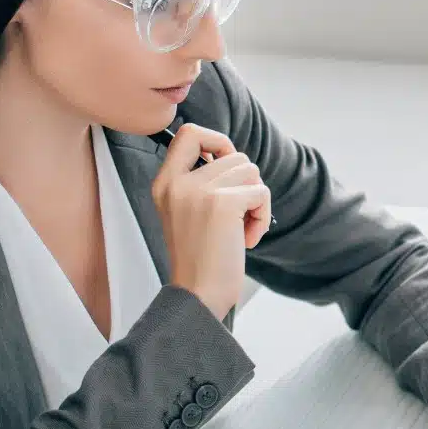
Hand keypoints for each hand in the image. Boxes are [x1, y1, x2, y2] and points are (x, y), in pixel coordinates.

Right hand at [152, 122, 271, 319]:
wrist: (197, 296)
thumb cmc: (199, 260)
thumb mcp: (186, 213)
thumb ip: (201, 183)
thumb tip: (236, 159)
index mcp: (165, 183)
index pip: (190, 132)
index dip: (217, 142)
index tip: (225, 167)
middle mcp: (178, 183)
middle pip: (235, 155)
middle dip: (246, 184)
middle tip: (237, 216)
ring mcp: (199, 191)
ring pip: (251, 171)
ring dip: (256, 201)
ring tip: (240, 230)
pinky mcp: (223, 204)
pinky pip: (261, 193)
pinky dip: (262, 217)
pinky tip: (246, 239)